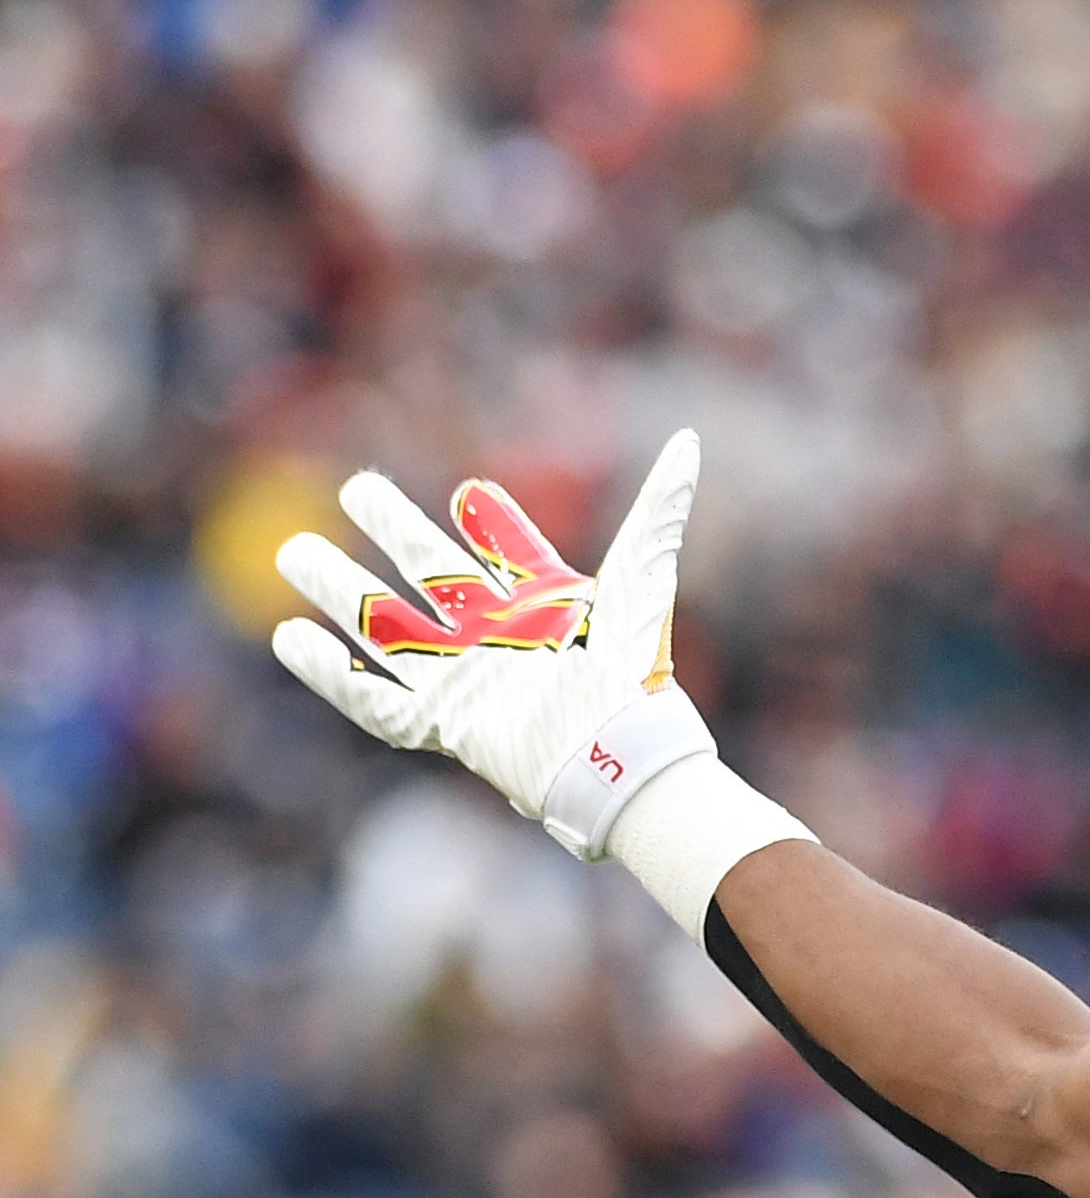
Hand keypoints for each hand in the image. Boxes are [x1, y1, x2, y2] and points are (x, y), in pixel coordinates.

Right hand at [273, 432, 708, 856]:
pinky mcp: (442, 723)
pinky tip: (292, 637)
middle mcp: (498, 638)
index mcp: (543, 606)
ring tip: (296, 552)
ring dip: (340, 591)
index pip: (511, 556)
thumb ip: (658, 511)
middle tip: (359, 488)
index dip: (493, 527)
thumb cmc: (630, 673)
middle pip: (433, 576)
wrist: (617, 753)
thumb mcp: (637, 581)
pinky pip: (373, 700)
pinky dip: (330, 673)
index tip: (475, 495)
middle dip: (394, 531)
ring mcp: (465, 678)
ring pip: (387, 628)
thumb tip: (688, 444)